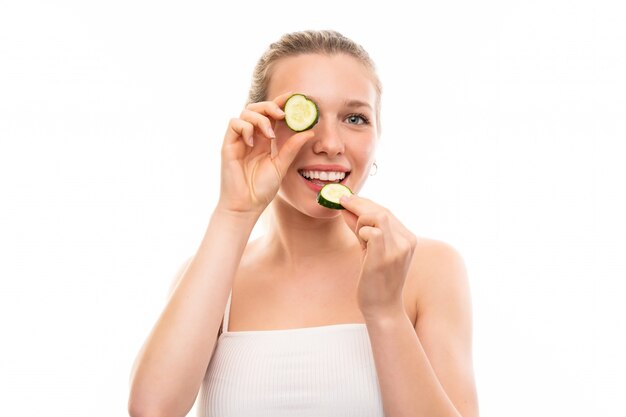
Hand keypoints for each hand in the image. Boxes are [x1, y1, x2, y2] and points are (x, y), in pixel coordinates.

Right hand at [218, 92, 314, 214]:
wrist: (246, 205)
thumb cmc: (261, 189)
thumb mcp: (281, 165)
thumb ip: (292, 148)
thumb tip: (309, 131)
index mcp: (265, 139)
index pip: (271, 114)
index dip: (281, 103)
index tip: (295, 97)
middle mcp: (252, 136)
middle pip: (257, 108)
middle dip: (270, 106)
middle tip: (282, 114)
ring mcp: (239, 139)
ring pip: (246, 112)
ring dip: (260, 118)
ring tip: (269, 134)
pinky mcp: (228, 145)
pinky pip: (234, 123)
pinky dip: (245, 127)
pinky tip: (252, 142)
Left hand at [340, 195, 417, 320]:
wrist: (382, 308)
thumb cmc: (375, 281)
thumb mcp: (369, 250)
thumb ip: (361, 229)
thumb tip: (346, 208)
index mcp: (408, 238)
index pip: (386, 212)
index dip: (365, 203)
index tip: (348, 199)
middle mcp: (407, 241)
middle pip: (382, 210)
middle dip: (358, 205)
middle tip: (341, 202)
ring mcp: (399, 249)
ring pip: (377, 216)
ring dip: (360, 221)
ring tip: (358, 237)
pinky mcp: (386, 256)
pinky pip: (372, 231)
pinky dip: (361, 233)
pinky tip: (361, 245)